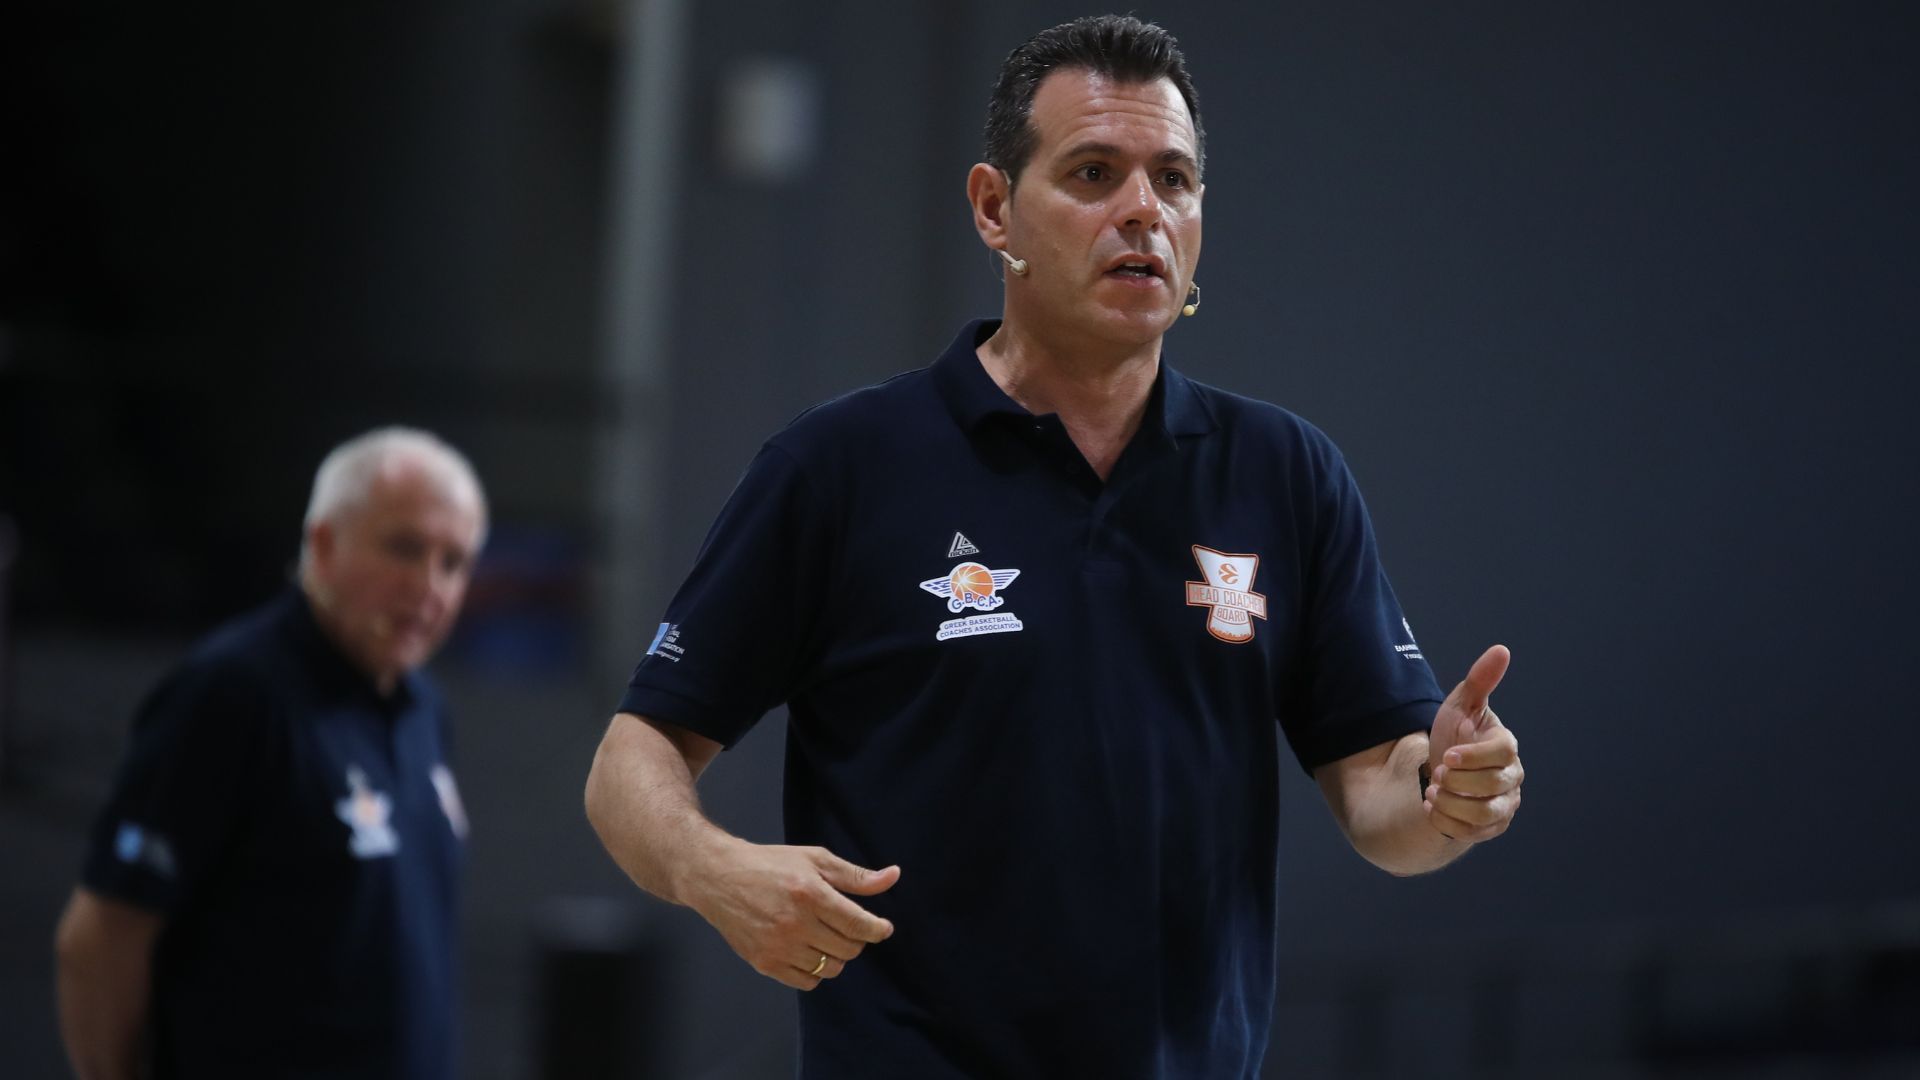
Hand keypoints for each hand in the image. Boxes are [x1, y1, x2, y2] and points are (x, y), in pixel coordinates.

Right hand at [686, 840, 898, 989]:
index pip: (858, 925)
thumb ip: (855, 875)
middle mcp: (795, 924)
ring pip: (830, 968)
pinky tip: (808, 950)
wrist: (719, 878)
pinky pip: (807, 981)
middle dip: (856, 939)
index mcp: (810, 894)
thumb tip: (893, 876)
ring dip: (837, 955)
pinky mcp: (765, 962)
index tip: (883, 927)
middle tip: (847, 926)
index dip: (877, 929)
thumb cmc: (770, 865)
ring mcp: (778, 947)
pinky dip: (815, 970)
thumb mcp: (815, 859)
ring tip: (826, 937)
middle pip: (848, 949)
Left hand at [1424, 644, 1522, 842]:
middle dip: (1459, 782)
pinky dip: (1446, 822)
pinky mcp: (1491, 828)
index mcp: (1506, 747)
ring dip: (1452, 804)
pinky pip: (1472, 834)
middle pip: (1494, 787)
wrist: (1441, 770)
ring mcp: (1504, 805)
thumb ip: (1480, 681)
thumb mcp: (1460, 705)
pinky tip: (1432, 807)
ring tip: (1432, 792)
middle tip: (1437, 773)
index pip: (1504, 753)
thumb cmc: (1455, 733)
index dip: (1475, 757)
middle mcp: (1512, 778)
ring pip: (1485, 815)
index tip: (1448, 755)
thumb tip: (1501, 650)